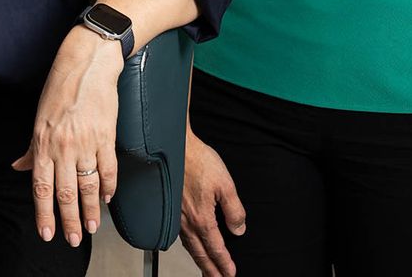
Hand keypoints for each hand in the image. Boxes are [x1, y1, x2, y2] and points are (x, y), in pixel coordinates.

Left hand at [12, 27, 122, 248]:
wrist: (87, 64)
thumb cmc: (60, 88)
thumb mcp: (39, 118)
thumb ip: (31, 148)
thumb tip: (18, 166)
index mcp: (43, 143)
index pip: (41, 187)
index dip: (44, 214)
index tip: (48, 233)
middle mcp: (63, 147)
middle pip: (66, 192)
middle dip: (69, 220)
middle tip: (73, 239)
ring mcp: (86, 143)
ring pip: (88, 186)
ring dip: (91, 210)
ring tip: (92, 227)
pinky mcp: (106, 136)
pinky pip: (108, 169)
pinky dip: (109, 186)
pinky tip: (107, 197)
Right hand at [179, 130, 245, 276]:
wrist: (175, 147)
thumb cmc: (198, 161)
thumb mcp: (225, 184)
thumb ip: (234, 210)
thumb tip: (239, 229)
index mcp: (202, 218)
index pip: (216, 248)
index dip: (224, 263)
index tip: (231, 273)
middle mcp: (187, 222)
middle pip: (200, 254)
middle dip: (211, 270)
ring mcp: (177, 217)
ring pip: (190, 247)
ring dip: (200, 261)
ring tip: (206, 270)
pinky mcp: (172, 209)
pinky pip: (181, 237)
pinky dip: (189, 247)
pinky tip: (191, 246)